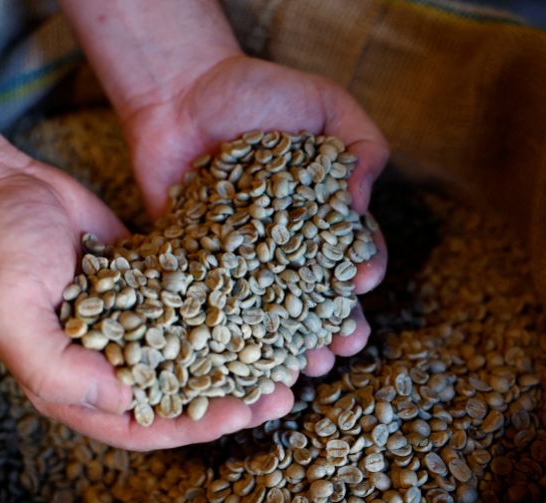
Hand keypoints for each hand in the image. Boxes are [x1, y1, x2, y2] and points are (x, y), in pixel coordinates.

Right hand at [0, 159, 290, 449]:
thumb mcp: (12, 314)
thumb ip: (58, 368)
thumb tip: (123, 400)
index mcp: (75, 383)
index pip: (145, 422)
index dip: (196, 424)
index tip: (245, 413)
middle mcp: (108, 358)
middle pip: (179, 392)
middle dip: (231, 396)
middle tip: (282, 392)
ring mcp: (132, 320)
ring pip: (192, 350)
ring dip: (235, 356)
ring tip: (284, 354)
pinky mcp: (147, 283)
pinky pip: (189, 302)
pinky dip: (222, 309)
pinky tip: (260, 304)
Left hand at [121, 55, 388, 380]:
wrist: (182, 93)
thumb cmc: (258, 93)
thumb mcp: (326, 104)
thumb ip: (362, 142)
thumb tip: (362, 198)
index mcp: (323, 214)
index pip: (352, 250)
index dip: (362, 268)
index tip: (361, 281)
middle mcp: (286, 244)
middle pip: (316, 294)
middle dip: (334, 324)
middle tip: (342, 347)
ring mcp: (242, 259)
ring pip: (271, 311)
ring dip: (291, 342)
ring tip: (304, 366)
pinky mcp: (199, 264)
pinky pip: (217, 302)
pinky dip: (231, 331)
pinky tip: (244, 353)